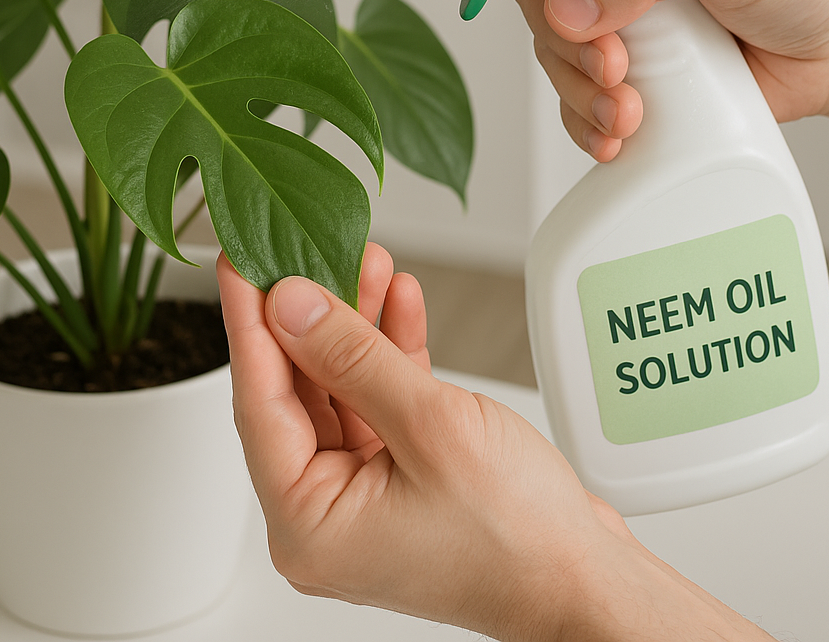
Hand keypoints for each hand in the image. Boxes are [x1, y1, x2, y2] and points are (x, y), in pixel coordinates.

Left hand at [217, 243, 773, 641]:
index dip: (249, 322)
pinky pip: (380, 400)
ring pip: (342, 387)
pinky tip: (399, 300)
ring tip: (366, 257)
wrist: (588, 582)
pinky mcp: (402, 473)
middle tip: (308, 245)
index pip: (259, 401)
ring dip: (356, 322)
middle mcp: (326, 511)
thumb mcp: (429, 427)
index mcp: (308, 521)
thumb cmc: (519, 539)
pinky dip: (390, 351)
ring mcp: (365, 492)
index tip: (239, 259)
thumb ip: (353, 359)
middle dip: (314, 312)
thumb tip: (291, 305)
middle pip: (299, 389)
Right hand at [442, 0, 828, 159]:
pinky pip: (575, 91)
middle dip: (559, 28)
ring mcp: (619, 8)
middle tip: (609, 59)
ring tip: (630, 102)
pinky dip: (588, 116)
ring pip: (549, 43)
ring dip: (578, 81)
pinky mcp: (629, 64)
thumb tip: (572, 4)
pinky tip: (621, 129)